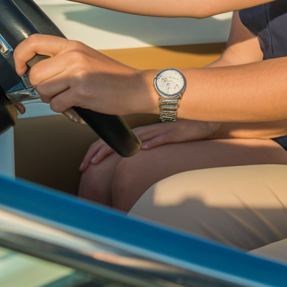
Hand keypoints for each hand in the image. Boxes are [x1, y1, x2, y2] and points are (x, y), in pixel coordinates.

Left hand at [15, 33, 155, 115]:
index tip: (21, 68)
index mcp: (73, 46)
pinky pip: (55, 104)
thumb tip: (36, 69)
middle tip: (55, 90)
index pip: (33, 42)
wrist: (137, 88)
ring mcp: (77, 74)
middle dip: (40, 87)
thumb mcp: (87, 57)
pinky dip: (63, 108)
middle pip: (35, 74)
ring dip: (51, 99)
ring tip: (69, 96)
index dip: (20, 56)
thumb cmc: (113, 76)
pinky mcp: (81, 92)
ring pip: (43, 90)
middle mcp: (73, 56)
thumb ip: (63, 58)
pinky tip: (76, 103)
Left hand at [79, 119, 220, 169]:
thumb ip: (147, 144)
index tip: (85, 164)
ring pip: (132, 140)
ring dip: (113, 150)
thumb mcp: (160, 139)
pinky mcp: (175, 133)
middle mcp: (146, 131)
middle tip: (83, 166)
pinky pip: (162, 138)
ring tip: (98, 160)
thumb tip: (135, 153)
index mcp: (141, 133)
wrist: (204, 120)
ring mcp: (159, 132)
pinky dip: (152, 143)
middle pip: (115, 140)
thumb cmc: (182, 130)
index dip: (96, 151)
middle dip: (95, 153)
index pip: (113, 140)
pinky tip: (142, 149)